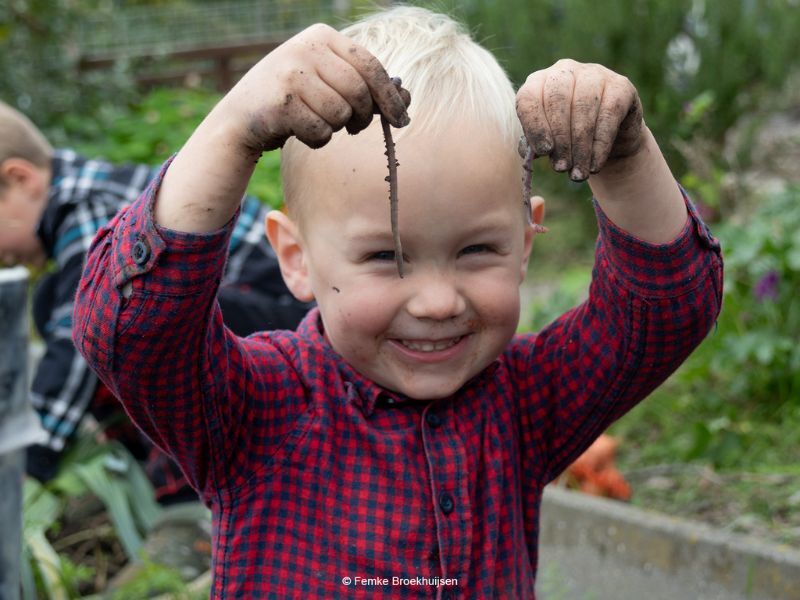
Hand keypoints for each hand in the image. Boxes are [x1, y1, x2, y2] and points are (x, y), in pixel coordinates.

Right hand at [223, 23, 410, 156]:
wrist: (242, 116)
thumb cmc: (294, 100)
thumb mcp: (327, 82)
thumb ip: (364, 87)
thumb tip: (407, 97)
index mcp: (321, 37)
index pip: (370, 65)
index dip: (390, 96)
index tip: (402, 119)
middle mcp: (305, 49)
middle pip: (358, 91)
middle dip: (362, 116)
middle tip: (354, 127)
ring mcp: (290, 74)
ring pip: (340, 113)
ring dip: (335, 128)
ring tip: (317, 123)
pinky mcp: (281, 103)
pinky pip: (320, 131)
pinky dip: (317, 139)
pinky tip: (300, 132)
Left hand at [516, 59, 643, 181]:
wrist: (609, 140)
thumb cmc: (568, 138)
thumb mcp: (548, 141)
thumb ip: (534, 145)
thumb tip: (531, 153)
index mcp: (539, 81)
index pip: (529, 97)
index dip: (534, 126)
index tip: (543, 152)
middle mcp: (565, 71)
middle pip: (557, 100)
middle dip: (559, 140)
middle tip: (561, 168)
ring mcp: (594, 74)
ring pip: (583, 108)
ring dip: (580, 147)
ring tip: (578, 173)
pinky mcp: (621, 85)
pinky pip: (609, 115)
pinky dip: (600, 144)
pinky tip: (595, 164)